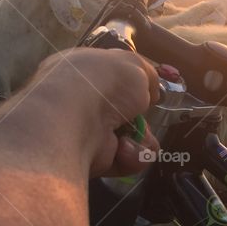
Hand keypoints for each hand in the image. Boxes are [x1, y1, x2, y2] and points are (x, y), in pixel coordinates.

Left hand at [23, 48, 161, 175]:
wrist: (75, 120)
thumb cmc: (102, 83)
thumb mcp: (133, 65)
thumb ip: (146, 74)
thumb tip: (151, 92)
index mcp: (82, 72)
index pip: (109, 79)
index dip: (130, 85)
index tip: (145, 91)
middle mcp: (81, 102)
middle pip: (125, 113)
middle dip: (140, 118)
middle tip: (140, 115)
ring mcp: (85, 132)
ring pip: (131, 139)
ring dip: (141, 140)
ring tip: (132, 138)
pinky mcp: (92, 160)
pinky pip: (125, 160)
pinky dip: (131, 156)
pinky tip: (123, 150)